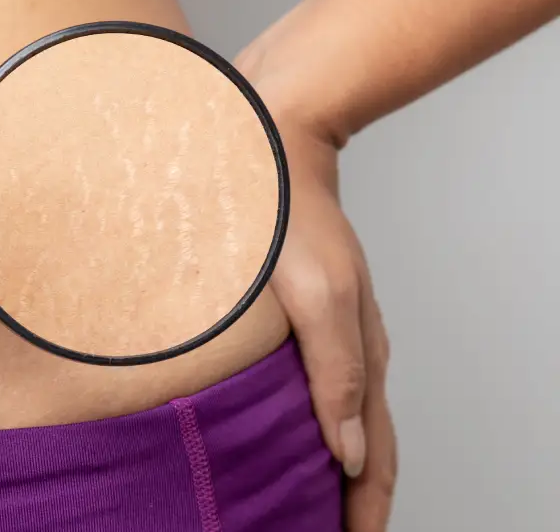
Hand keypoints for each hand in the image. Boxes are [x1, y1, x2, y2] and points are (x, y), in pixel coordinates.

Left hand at [268, 113, 396, 530]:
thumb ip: (334, 374)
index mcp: (360, 358)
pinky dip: (319, 432)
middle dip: (357, 505)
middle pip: (366, 451)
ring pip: (346, 426)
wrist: (274, 151)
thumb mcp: (317, 296)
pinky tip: (299, 440)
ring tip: (317, 512)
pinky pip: (324, 392)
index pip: (372, 458)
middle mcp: (353, 355)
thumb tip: (347, 455)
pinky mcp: (310, 321)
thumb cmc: (290, 220)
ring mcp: (335, 338)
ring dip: (339, 476)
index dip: (366, 511)